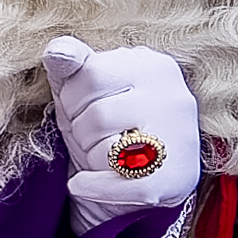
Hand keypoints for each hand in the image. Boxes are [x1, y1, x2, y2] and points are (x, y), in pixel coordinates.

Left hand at [45, 38, 201, 223]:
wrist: (140, 179)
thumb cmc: (110, 125)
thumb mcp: (86, 91)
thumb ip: (71, 66)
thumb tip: (57, 51)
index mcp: (155, 66)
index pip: (91, 74)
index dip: (72, 97)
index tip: (82, 107)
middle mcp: (176, 97)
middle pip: (97, 114)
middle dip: (81, 130)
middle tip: (95, 135)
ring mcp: (179, 141)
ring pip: (107, 149)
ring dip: (90, 157)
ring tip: (104, 156)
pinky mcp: (173, 181)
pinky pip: (116, 184)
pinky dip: (90, 187)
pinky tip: (84, 184)